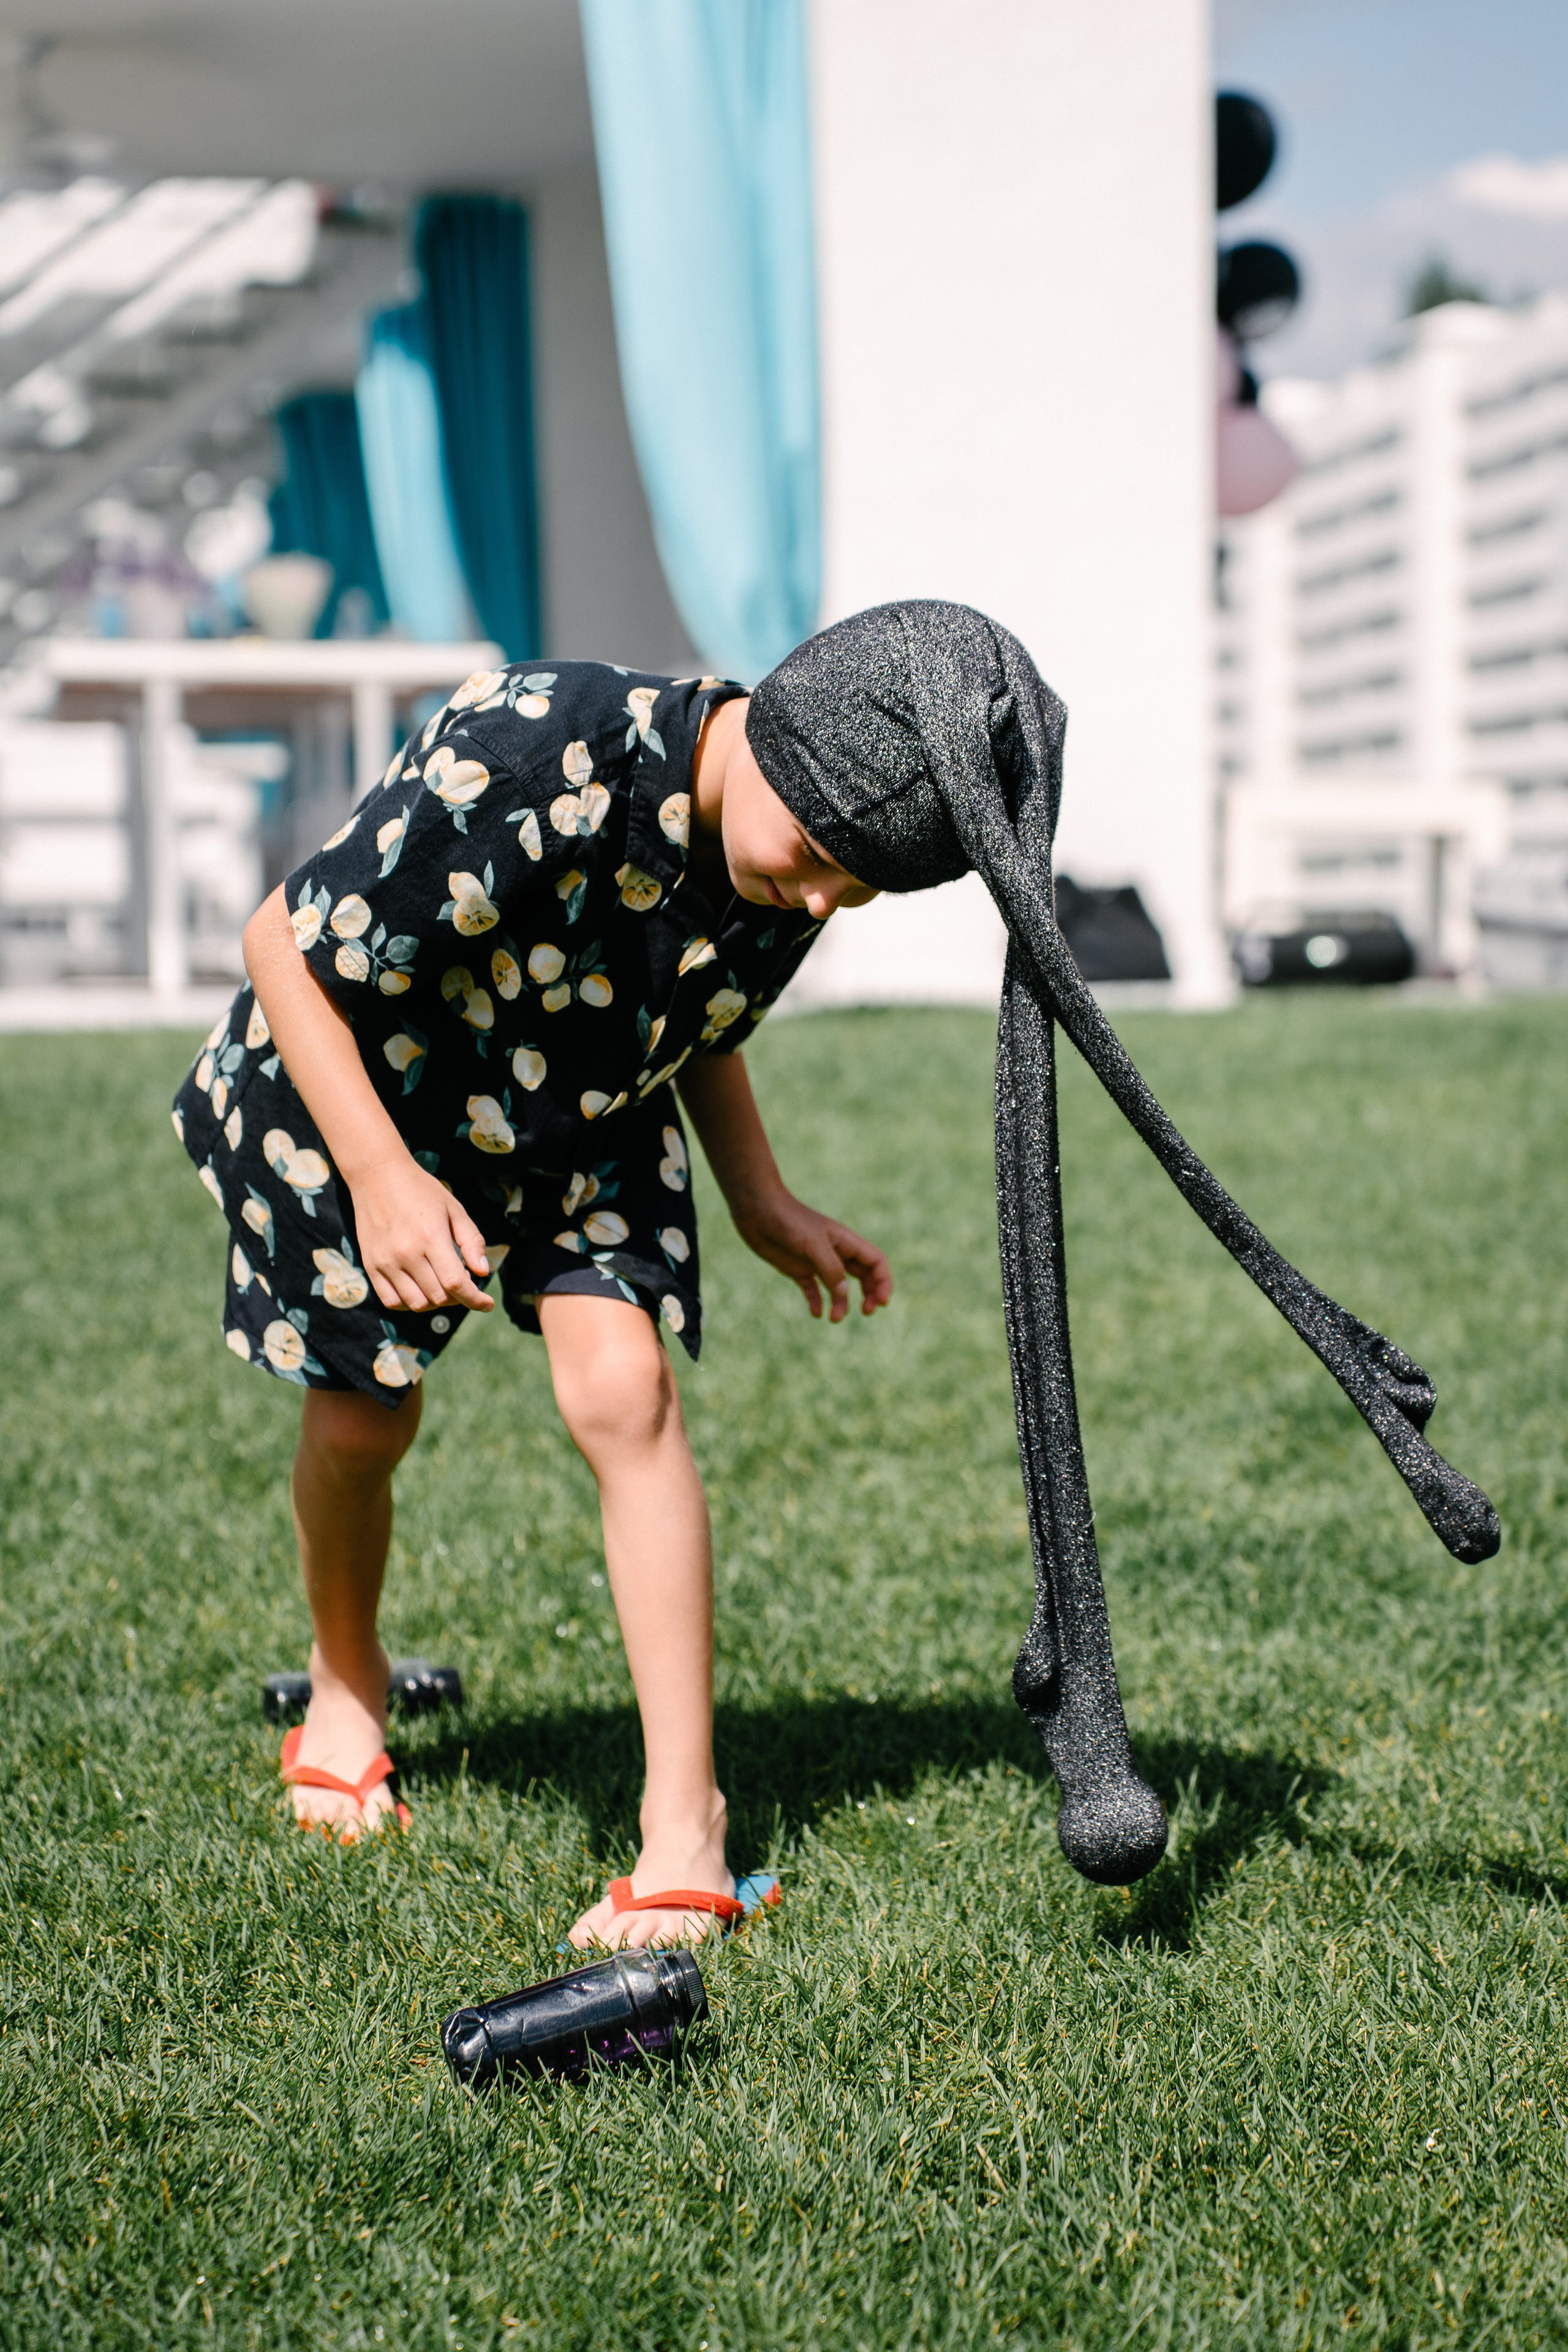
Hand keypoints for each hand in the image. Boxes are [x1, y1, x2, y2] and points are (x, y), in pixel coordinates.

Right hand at [347, 1152, 495, 1313]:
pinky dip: (410, 1303)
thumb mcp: (454, 1209)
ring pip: (416, 1304)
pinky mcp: (370, 1265)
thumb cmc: (421, 1190)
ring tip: (441, 1286)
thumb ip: (471, 1241)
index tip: (488, 1303)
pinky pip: (391, 1301)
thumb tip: (483, 1273)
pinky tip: (420, 1290)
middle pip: (438, 1297)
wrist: (377, 1175)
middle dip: (458, 1297)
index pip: (455, 1283)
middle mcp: (406, 1253)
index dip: (475, 1299)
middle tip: (462, 1283)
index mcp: (431, 1237)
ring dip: (435, 1303)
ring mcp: (385, 1261)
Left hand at [732, 1185, 891, 1321]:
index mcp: (845, 1241)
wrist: (756, 1210)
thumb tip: (845, 1295)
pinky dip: (817, 1302)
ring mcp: (816, 1261)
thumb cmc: (788, 1220)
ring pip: (839, 1287)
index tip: (881, 1302)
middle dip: (870, 1294)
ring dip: (841, 1303)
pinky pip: (813, 1289)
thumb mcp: (814, 1244)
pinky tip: (816, 1313)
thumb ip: (831, 1269)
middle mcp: (835, 1252)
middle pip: (863, 1276)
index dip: (884, 1281)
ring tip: (834, 1319)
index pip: (875, 1262)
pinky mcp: (797, 1268)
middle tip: (866, 1312)